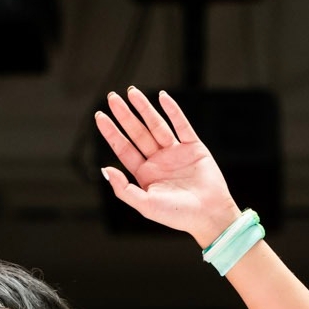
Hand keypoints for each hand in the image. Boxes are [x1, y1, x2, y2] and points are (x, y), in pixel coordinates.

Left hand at [96, 87, 242, 245]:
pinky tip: (162, 97)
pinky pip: (181, 125)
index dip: (111, 133)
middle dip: (124, 115)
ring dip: (144, 108)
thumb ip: (124, 189)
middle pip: (137, 133)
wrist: (209, 215)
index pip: (124, 149)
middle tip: (111, 97)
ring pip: (156, 125)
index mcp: (145, 175)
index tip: (100, 116)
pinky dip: (172, 111)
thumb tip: (105, 169)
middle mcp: (158, 161)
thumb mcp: (146, 206)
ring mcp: (175, 152)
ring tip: (132, 92)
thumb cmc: (178, 215)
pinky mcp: (193, 147)